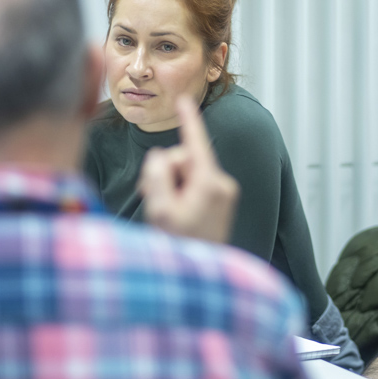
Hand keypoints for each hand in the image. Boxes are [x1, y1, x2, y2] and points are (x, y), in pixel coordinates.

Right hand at [139, 96, 238, 243]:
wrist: (199, 278)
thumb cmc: (180, 246)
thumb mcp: (160, 209)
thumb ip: (157, 175)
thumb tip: (160, 156)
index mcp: (209, 183)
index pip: (196, 143)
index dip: (189, 120)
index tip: (185, 100)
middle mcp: (221, 184)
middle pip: (183, 159)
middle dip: (165, 173)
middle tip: (154, 199)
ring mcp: (223, 193)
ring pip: (186, 172)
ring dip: (170, 186)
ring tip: (165, 211)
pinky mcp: (221, 201)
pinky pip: (194, 184)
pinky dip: (180, 192)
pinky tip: (175, 212)